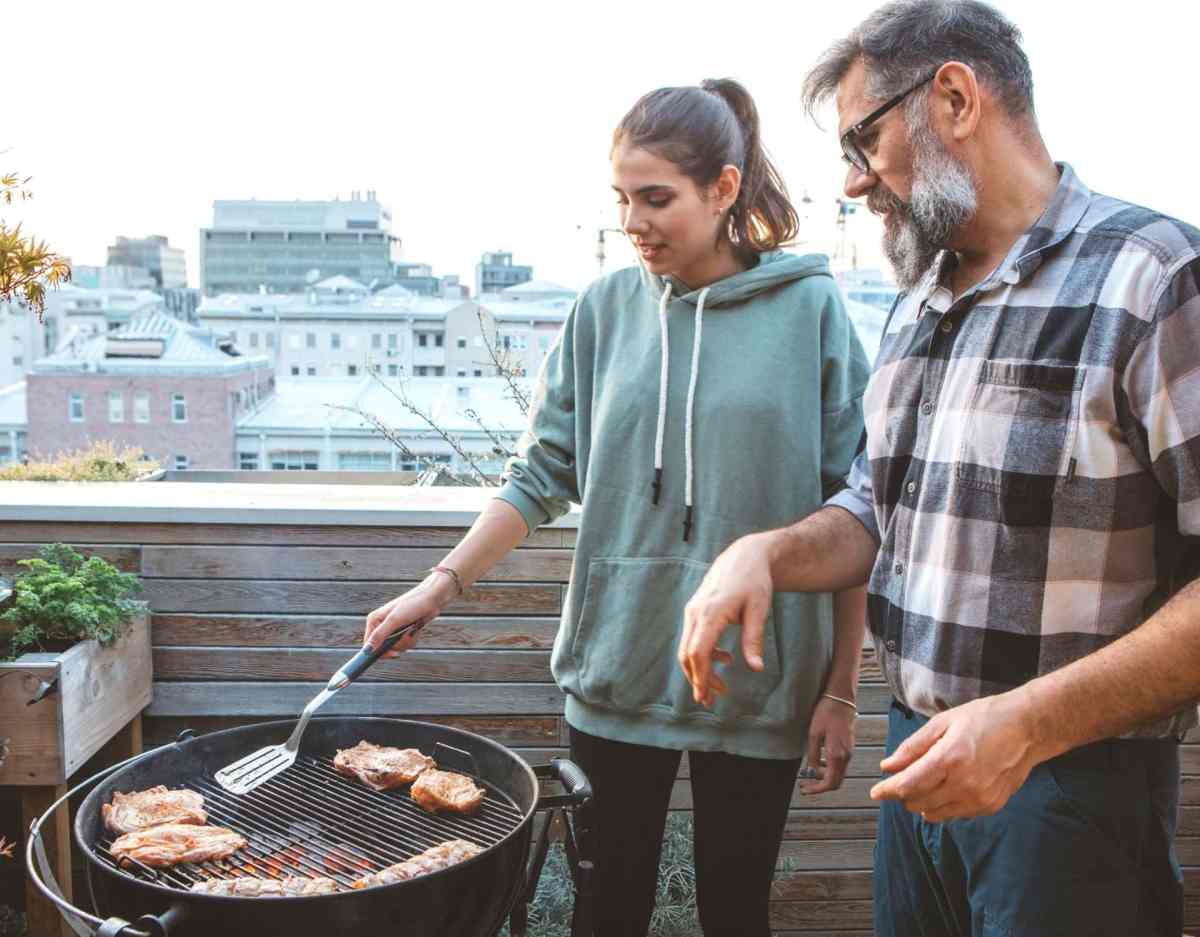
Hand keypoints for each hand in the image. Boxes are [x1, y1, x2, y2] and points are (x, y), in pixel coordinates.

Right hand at [363, 574, 456, 658]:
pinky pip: (404, 644)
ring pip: (396, 647)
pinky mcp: (402, 631)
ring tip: (413, 628)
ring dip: (407, 641)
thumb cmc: (413, 604)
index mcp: (374, 621)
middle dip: (398, 644)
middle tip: (408, 633)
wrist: (432, 598)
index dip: (380, 652)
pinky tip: (416, 628)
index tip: (394, 654)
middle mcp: (381, 625)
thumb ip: (380, 635)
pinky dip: (412, 639)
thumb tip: (367, 650)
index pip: (369, 645)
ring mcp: (392, 629)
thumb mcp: (395, 620)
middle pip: (384, 648)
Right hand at [678, 533, 774, 706]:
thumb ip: (754, 640)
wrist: (745, 556)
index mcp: (711, 612)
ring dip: (699, 669)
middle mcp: (696, 612)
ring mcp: (693, 610)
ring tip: (719, 687)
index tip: (705, 697)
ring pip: (687, 647)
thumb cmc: (755, 582)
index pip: (698, 652)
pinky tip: (724, 659)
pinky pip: (693, 638)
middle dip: (697, 679)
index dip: (700, 676)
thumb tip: (756, 669)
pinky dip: (703, 654)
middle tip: (712, 700)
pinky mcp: (695, 610)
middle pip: (687, 653)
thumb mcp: (759, 610)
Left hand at [800, 697, 855, 794]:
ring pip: (838, 774)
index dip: (817, 789)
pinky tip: (818, 761)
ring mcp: (849, 752)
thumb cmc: (827, 713)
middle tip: (805, 783)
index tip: (805, 789)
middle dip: (820, 785)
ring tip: (809, 772)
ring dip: (824, 777)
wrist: (841, 699)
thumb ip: (812, 755)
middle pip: (836, 782)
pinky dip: (829, 768)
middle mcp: (846, 756)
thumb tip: (810, 772)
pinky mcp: (849, 747)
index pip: (830, 783)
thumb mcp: (814, 734)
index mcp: (837, 755)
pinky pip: (840, 765)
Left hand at [869, 690, 1043, 820]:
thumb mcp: (943, 722)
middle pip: (918, 802)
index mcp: (950, 758)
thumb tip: (887, 766)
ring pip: (935, 813)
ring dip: (921, 802)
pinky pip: (955, 814)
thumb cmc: (984, 718)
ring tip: (923, 783)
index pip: (908, 785)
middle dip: (903, 794)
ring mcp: (979, 798)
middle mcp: (964, 783)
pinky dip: (943, 805)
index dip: (888, 790)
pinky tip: (945, 788)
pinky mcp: (990, 806)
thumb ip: (913, 747)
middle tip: (900, 780)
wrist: (1028, 729)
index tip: (875, 792)